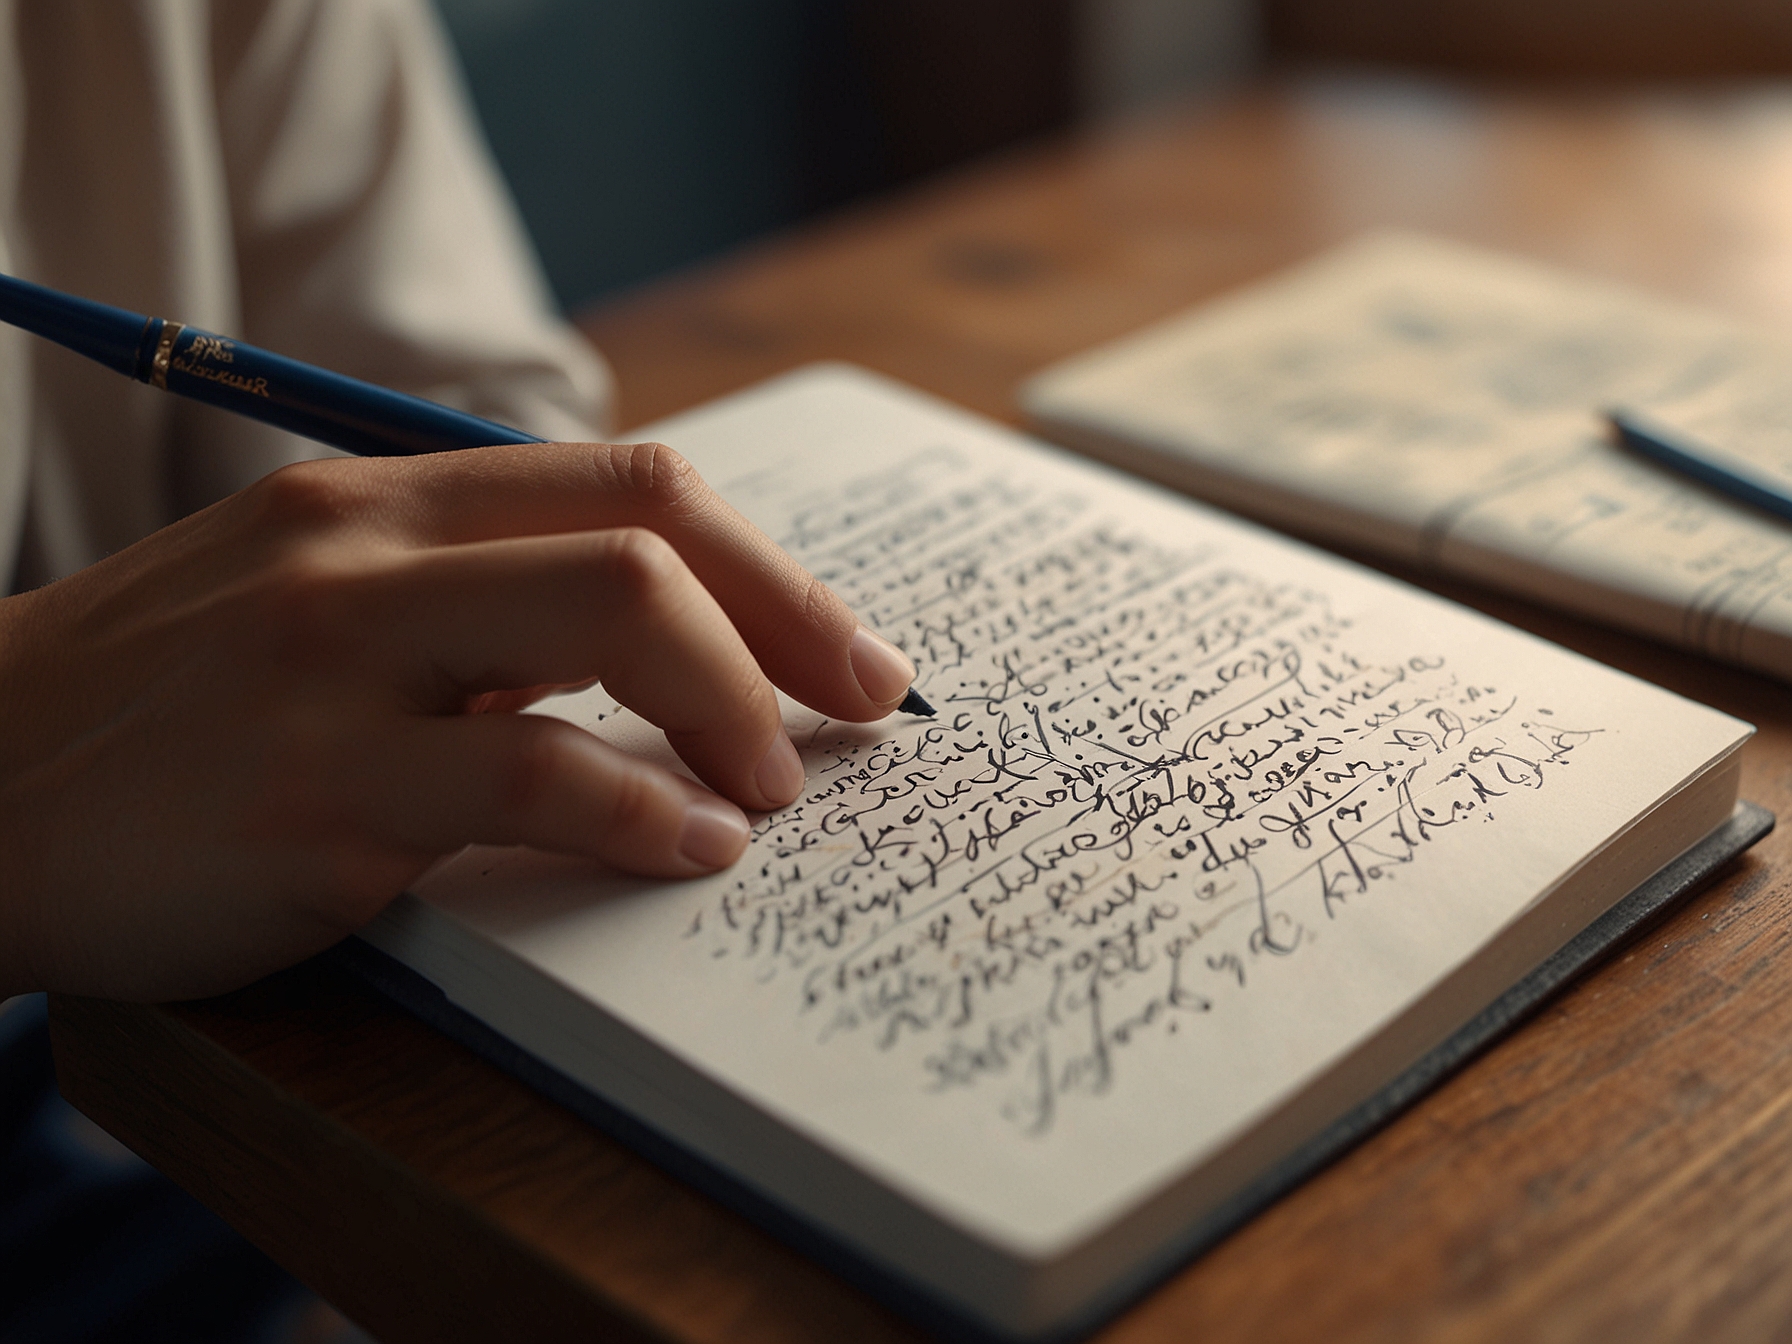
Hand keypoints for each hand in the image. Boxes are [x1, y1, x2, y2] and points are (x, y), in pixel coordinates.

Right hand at [0, 441, 916, 1000]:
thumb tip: (667, 648)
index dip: (773, 570)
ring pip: (610, 621)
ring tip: (768, 795)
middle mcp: (366, 554)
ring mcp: (334, 667)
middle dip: (790, 629)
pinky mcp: (312, 797)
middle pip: (651, 536)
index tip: (853, 655)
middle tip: (857, 717)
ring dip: (734, 712)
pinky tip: (688, 849)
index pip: (634, 484)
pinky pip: (528, 780)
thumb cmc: (170, 705)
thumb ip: (474, 604)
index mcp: (383, 498)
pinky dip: (644, 813)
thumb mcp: (317, 601)